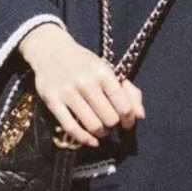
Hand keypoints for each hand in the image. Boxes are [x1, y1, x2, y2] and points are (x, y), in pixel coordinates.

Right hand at [18, 23, 144, 147]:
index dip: (129, 119)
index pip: (123, 105)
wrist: (51, 50)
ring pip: (92, 126)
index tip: (128, 123)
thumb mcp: (107, 69)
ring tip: (102, 130)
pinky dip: (84, 139)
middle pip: (109, 119)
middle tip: (111, 123)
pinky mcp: (52, 101)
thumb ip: (128, 91)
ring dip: (101, 133)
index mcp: (103, 72)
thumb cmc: (84, 63)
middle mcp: (86, 82)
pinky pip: (71, 128)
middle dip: (113, 126)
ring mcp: (67, 92)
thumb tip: (140, 115)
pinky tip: (91, 140)